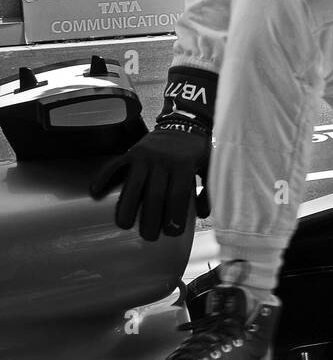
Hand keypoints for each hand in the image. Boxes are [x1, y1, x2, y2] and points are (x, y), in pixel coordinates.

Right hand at [90, 63, 216, 239]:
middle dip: (151, 218)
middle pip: (154, 194)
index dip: (174, 215)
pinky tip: (95, 192)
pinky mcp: (131, 151)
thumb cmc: (197, 150)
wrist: (183, 122)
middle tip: (149, 237)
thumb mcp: (210, 166)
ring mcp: (144, 155)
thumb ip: (208, 190)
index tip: (172, 232)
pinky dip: (104, 177)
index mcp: (184, 164)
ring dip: (126, 206)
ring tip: (123, 225)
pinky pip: (115, 165)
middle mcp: (162, 159)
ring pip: (133, 184)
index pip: (177, 195)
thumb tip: (200, 216)